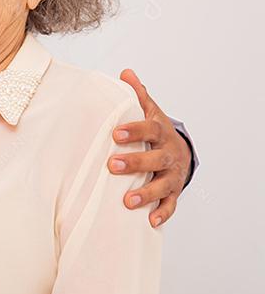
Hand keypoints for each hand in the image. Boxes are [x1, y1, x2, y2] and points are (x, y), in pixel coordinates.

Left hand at [109, 69, 191, 227]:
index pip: (149, 129)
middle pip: (156, 158)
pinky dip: (162, 213)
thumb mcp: (149, 111)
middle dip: (136, 162)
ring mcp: (172, 174)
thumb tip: (126, 72)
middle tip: (113, 165)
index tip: (115, 133)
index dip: (134, 131)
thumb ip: (137, 95)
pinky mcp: (173, 191)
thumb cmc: (156, 131)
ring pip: (163, 185)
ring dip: (147, 193)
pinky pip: (171, 204)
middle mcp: (169, 154)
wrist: (180, 150)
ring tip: (128, 201)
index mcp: (160, 132)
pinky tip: (150, 221)